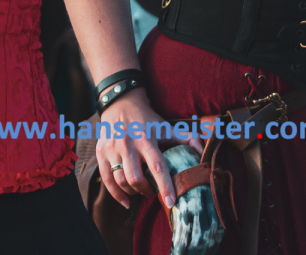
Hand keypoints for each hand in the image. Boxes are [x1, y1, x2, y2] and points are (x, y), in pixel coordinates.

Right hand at [92, 90, 189, 210]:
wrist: (120, 102)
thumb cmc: (147, 119)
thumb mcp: (166, 126)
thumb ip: (186, 138)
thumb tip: (203, 153)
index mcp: (147, 139)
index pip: (157, 166)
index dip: (165, 185)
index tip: (171, 202)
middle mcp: (128, 144)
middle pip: (135, 178)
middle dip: (146, 191)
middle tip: (152, 193)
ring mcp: (112, 149)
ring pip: (121, 180)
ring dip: (133, 192)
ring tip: (141, 191)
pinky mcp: (101, 152)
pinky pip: (106, 180)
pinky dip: (116, 195)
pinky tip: (126, 202)